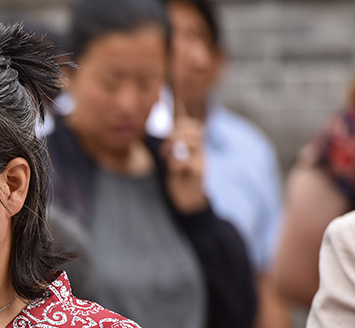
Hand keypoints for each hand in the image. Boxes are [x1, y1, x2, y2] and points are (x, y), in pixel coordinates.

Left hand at [162, 99, 207, 214]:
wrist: (189, 202)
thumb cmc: (179, 180)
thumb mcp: (171, 161)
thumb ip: (167, 148)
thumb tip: (153, 134)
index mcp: (193, 146)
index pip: (190, 123)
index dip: (183, 112)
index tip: (174, 99)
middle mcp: (199, 150)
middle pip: (195, 128)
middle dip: (177, 131)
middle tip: (164, 145)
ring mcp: (201, 160)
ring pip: (192, 141)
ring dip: (174, 145)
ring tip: (165, 156)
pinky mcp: (198, 173)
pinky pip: (187, 161)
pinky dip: (176, 163)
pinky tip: (173, 170)